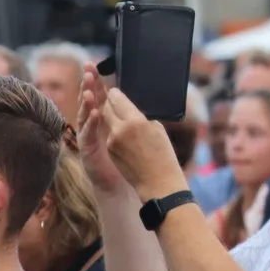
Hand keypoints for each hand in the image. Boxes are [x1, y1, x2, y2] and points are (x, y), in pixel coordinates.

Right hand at [78, 64, 125, 192]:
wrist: (126, 182)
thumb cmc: (133, 158)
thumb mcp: (136, 132)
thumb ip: (133, 116)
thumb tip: (143, 99)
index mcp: (108, 118)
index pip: (101, 95)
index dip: (98, 81)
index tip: (96, 66)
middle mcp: (96, 125)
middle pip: (90, 101)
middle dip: (88, 85)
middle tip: (87, 69)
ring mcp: (89, 137)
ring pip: (86, 115)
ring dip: (87, 102)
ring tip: (88, 90)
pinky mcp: (87, 150)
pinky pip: (87, 134)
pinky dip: (90, 123)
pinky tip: (94, 113)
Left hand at [99, 87, 189, 202]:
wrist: (158, 182)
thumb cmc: (163, 155)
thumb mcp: (157, 129)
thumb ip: (142, 117)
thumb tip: (132, 110)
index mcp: (135, 120)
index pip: (117, 98)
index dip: (114, 92)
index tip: (114, 89)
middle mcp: (120, 129)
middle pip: (107, 107)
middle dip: (108, 101)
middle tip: (110, 95)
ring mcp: (112, 141)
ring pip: (106, 120)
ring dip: (109, 114)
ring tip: (114, 110)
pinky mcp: (109, 150)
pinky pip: (109, 134)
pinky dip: (112, 129)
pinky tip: (120, 130)